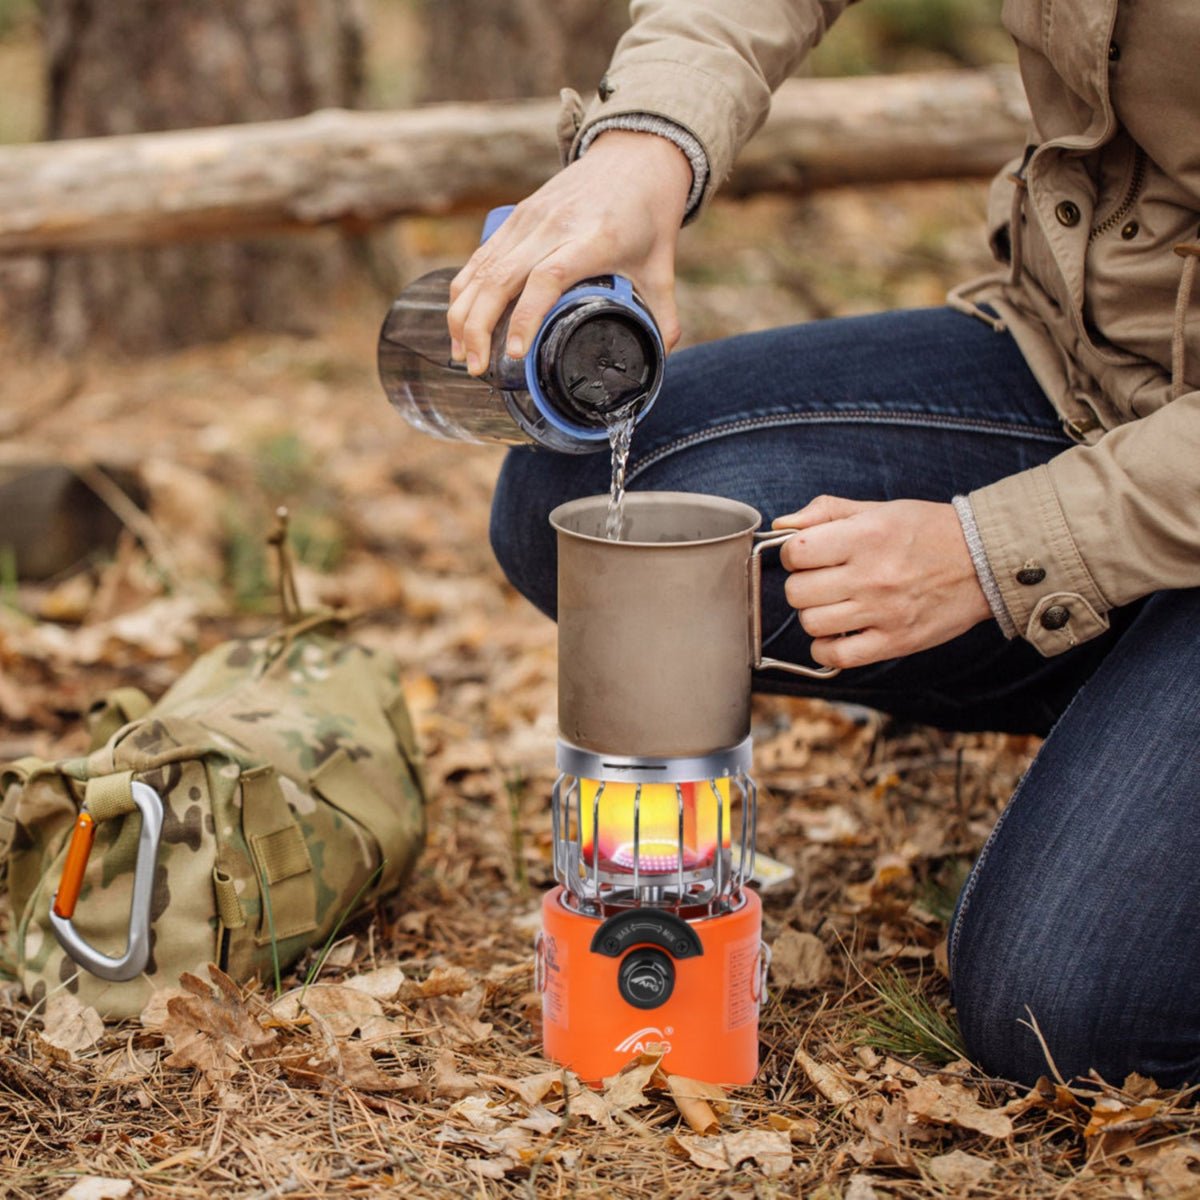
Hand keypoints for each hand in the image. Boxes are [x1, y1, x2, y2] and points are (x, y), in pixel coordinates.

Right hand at [447, 129, 692, 373]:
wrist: (636, 156)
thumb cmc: (648, 214)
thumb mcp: (662, 269)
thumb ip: (662, 316)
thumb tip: (660, 359)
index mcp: (591, 240)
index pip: (547, 278)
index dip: (526, 317)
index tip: (515, 353)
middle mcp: (552, 227)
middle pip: (500, 278)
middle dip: (478, 328)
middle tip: (475, 368)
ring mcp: (528, 220)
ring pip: (481, 269)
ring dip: (463, 314)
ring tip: (461, 355)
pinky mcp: (515, 217)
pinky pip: (479, 258)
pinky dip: (463, 291)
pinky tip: (459, 321)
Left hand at [774, 496, 991, 667]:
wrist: (986, 562)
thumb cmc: (928, 532)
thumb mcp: (879, 509)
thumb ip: (826, 512)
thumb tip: (782, 526)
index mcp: (865, 537)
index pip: (795, 553)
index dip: (792, 554)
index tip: (806, 555)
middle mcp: (871, 576)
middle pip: (797, 592)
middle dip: (802, 585)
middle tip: (822, 580)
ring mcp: (883, 612)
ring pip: (812, 624)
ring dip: (815, 615)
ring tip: (835, 604)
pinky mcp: (895, 642)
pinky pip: (836, 656)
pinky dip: (827, 648)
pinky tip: (839, 632)